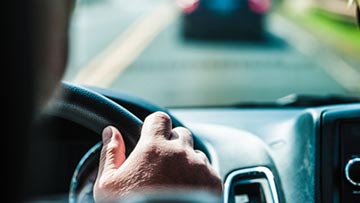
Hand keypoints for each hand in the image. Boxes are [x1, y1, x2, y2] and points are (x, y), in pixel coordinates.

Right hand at [93, 112, 221, 201]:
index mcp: (154, 148)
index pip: (159, 119)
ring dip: (186, 161)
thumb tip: (111, 132)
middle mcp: (180, 153)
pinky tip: (187, 192)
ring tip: (174, 182)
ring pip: (195, 153)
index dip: (154, 126)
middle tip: (161, 164)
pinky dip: (199, 177)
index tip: (150, 136)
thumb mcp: (108, 185)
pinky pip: (208, 170)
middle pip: (180, 134)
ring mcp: (200, 167)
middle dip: (172, 144)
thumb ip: (110, 153)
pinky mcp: (214, 182)